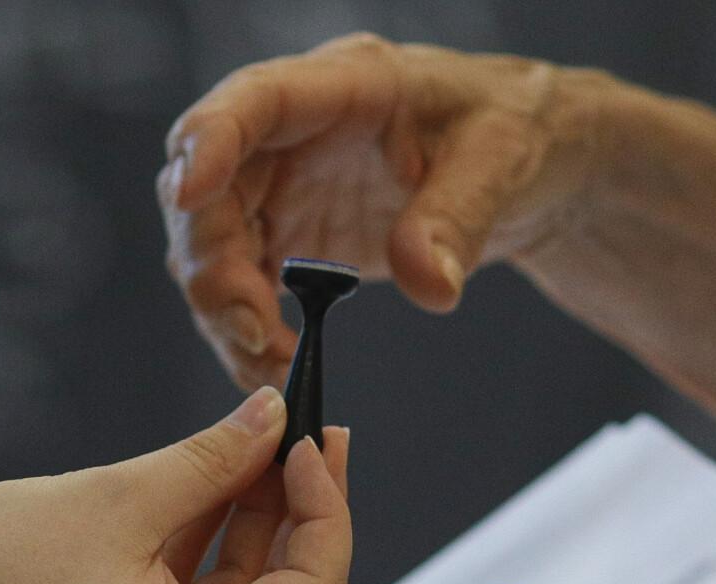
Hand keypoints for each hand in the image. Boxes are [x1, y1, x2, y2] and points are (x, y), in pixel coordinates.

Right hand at [0, 386, 351, 583]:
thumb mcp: (121, 498)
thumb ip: (216, 460)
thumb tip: (276, 416)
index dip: (327, 508)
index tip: (311, 438)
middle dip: (296, 509)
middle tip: (303, 427)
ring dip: (254, 521)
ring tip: (258, 438)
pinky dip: (210, 548)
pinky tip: (216, 481)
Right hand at [159, 34, 601, 387]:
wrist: (525, 168)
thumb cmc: (513, 134)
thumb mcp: (501, 163)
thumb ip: (457, 219)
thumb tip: (429, 285)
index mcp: (343, 85)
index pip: (253, 101)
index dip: (209, 142)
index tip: (190, 195)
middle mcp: (293, 133)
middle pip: (210, 188)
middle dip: (213, 263)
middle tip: (252, 330)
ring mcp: (283, 187)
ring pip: (212, 246)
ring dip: (224, 310)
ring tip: (271, 365)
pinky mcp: (289, 238)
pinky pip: (242, 284)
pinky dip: (248, 330)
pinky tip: (277, 366)